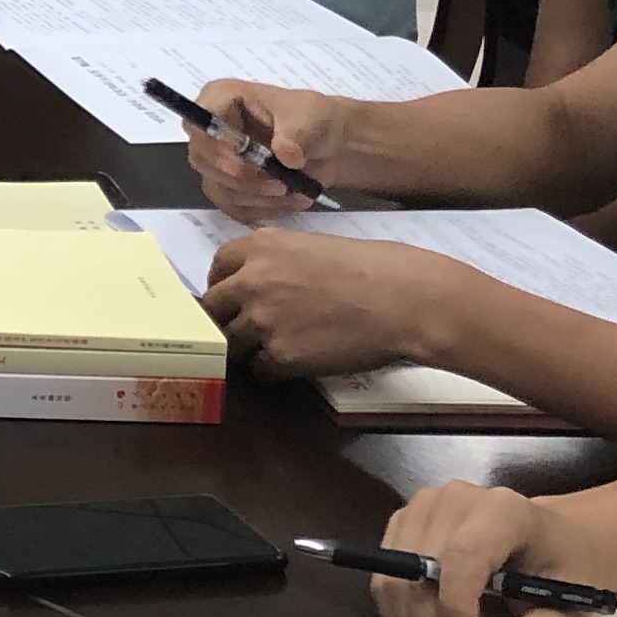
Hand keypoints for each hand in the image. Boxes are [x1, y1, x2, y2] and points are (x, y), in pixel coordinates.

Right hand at [183, 77, 343, 215]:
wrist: (332, 145)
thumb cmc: (315, 120)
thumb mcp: (310, 117)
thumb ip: (296, 133)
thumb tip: (285, 154)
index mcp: (222, 99)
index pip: (198, 122)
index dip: (212, 145)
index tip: (240, 164)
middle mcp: (213, 130)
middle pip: (203, 160)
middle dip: (241, 179)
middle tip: (280, 185)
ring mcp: (218, 161)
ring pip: (218, 188)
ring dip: (257, 197)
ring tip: (295, 193)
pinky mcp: (230, 187)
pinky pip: (233, 207)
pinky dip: (263, 210)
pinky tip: (290, 203)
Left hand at [199, 227, 462, 378]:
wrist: (403, 299)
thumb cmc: (372, 268)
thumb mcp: (312, 246)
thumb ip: (277, 261)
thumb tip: (260, 280)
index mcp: (260, 246)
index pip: (217, 268)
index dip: (224, 286)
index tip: (232, 299)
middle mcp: (251, 280)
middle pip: (212, 308)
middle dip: (225, 320)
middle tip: (242, 331)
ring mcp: (262, 319)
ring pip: (232, 343)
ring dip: (248, 348)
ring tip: (274, 350)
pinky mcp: (280, 355)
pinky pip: (260, 369)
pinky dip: (272, 371)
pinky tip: (292, 366)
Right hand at [368, 480, 584, 616]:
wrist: (554, 533)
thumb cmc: (566, 565)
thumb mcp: (574, 603)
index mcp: (504, 511)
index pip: (463, 553)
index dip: (455, 602)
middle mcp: (454, 500)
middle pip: (421, 569)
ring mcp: (423, 508)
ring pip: (395, 577)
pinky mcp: (404, 522)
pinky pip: (386, 577)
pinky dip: (401, 616)